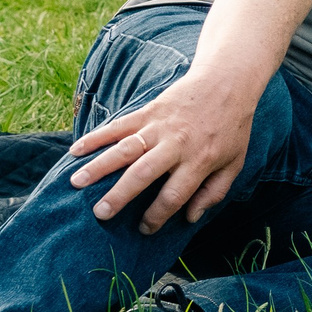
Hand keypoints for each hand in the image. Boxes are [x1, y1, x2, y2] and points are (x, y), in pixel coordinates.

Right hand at [67, 73, 257, 232]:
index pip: (174, 195)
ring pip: (125, 148)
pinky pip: (119, 125)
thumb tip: (190, 218)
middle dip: (120, 195)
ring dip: (99, 166)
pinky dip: (96, 137)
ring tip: (76, 183)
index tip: (144, 228)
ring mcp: (159, 126)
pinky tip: (76, 150)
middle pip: (143, 173)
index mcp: (200, 160)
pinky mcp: (148, 111)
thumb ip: (214, 192)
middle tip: (100, 213)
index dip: (158, 216)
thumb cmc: (231, 128)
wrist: (227, 82)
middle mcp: (176, 144)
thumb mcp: (234, 162)